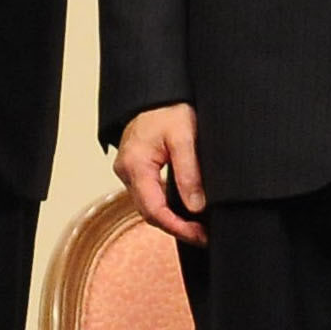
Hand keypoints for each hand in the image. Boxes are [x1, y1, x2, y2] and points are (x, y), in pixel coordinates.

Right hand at [116, 103, 207, 242]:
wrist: (156, 93)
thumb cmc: (168, 109)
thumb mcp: (184, 137)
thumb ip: (189, 173)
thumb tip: (196, 207)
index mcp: (135, 165)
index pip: (154, 210)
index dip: (178, 227)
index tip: (200, 236)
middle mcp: (126, 172)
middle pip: (149, 213)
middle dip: (177, 228)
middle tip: (204, 236)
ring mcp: (129, 172)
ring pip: (149, 206)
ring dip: (172, 220)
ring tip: (198, 228)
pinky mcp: (137, 170)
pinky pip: (150, 195)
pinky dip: (166, 207)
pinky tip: (185, 212)